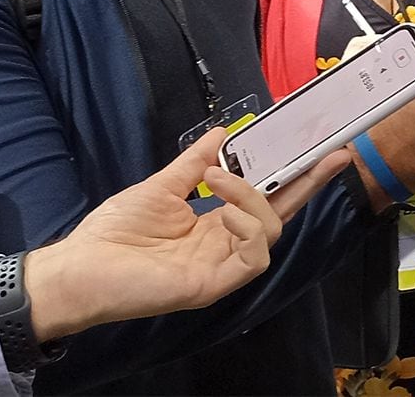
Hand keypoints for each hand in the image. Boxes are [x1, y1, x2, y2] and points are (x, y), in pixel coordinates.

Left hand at [24, 127, 350, 340]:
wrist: (81, 266)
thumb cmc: (114, 231)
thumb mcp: (161, 186)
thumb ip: (194, 162)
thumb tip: (224, 132)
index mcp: (215, 224)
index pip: (263, 198)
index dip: (290, 175)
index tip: (312, 146)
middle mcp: (226, 244)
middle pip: (281, 213)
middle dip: (309, 183)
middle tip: (333, 154)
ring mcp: (223, 265)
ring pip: (271, 231)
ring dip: (253, 198)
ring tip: (220, 181)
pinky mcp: (216, 283)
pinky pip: (254, 256)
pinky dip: (247, 226)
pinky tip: (224, 211)